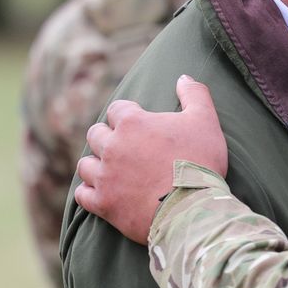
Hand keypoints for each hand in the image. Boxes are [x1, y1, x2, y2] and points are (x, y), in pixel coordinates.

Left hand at [74, 75, 228, 243]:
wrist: (194, 209)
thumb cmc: (200, 162)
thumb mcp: (205, 121)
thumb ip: (194, 94)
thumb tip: (184, 77)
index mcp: (132, 123)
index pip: (117, 109)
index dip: (128, 115)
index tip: (140, 125)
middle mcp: (112, 147)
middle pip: (95, 134)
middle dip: (108, 137)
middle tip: (126, 148)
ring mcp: (105, 177)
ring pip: (85, 165)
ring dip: (96, 165)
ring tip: (112, 170)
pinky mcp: (104, 204)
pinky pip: (82, 195)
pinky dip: (89, 193)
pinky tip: (102, 193)